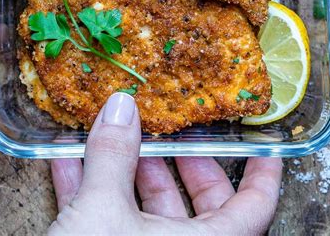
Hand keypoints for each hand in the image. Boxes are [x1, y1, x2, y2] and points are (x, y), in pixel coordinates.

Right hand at [50, 93, 281, 235]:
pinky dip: (90, 194)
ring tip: (111, 134)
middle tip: (171, 132)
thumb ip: (114, 156)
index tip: (260, 142)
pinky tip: (67, 163)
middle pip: (202, 207)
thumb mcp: (101, 214)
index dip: (262, 171)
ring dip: (125, 172)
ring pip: (149, 214)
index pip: (255, 206)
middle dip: (184, 164)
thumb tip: (121, 106)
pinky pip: (109, 225)